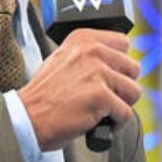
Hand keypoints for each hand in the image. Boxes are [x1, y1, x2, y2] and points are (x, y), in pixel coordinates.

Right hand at [17, 29, 140, 151]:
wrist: (27, 118)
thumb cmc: (45, 95)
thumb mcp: (64, 60)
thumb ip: (90, 56)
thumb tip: (118, 62)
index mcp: (83, 38)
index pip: (123, 44)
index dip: (118, 65)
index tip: (107, 77)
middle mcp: (91, 50)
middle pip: (132, 68)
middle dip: (122, 86)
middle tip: (104, 97)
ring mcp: (97, 72)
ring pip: (133, 91)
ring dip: (121, 105)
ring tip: (101, 110)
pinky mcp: (101, 96)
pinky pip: (126, 113)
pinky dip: (115, 123)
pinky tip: (98, 122)